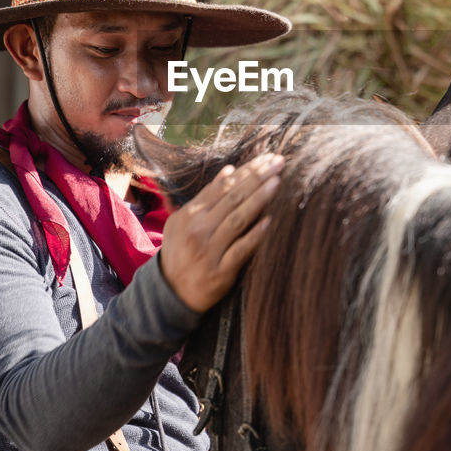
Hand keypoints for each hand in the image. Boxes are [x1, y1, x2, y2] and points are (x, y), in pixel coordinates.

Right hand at [159, 153, 283, 312]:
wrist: (171, 292)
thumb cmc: (182, 251)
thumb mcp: (183, 220)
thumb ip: (207, 195)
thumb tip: (230, 170)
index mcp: (190, 214)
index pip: (223, 186)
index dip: (247, 170)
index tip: (267, 158)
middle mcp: (198, 229)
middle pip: (233, 198)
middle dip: (258, 177)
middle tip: (279, 162)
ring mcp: (209, 251)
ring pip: (238, 219)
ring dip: (259, 199)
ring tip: (277, 183)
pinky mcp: (220, 271)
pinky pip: (241, 250)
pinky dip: (256, 235)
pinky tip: (270, 221)